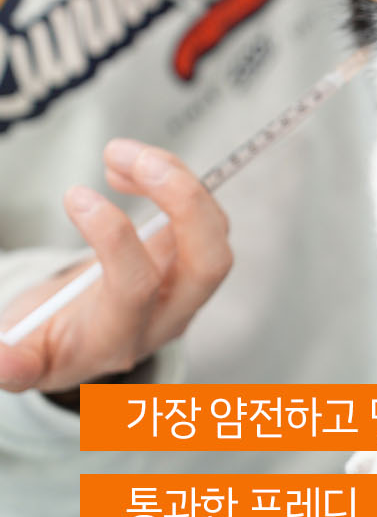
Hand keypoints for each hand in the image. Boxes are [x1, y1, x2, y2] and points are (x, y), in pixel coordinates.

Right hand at [0, 140, 232, 394]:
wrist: (81, 342)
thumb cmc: (51, 341)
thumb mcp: (27, 358)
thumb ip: (17, 363)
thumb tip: (1, 361)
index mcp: (118, 339)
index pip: (137, 289)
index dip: (114, 239)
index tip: (74, 196)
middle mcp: (166, 315)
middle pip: (208, 264)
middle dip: (184, 202)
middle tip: (135, 159)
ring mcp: (185, 286)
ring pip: (215, 232)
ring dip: (176, 180)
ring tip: (118, 154)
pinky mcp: (189, 258)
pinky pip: (202, 214)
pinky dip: (172, 181)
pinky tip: (126, 168)